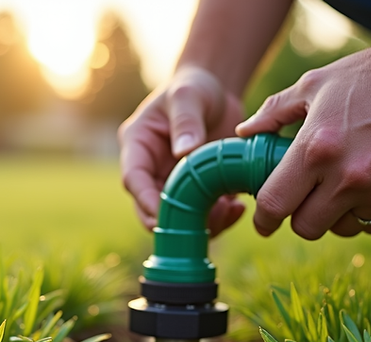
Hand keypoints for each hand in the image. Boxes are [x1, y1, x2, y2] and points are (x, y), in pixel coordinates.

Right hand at [119, 66, 246, 236]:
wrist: (215, 93)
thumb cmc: (194, 88)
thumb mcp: (188, 95)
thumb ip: (186, 120)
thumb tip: (183, 152)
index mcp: (138, 145)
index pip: (133, 178)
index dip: (145, 200)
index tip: (164, 213)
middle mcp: (150, 170)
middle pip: (148, 208)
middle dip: (173, 220)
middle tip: (203, 221)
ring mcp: (171, 183)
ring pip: (176, 218)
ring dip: (199, 224)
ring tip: (228, 212)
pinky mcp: (195, 192)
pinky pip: (201, 216)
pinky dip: (218, 219)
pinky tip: (237, 208)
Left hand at [236, 43, 370, 238]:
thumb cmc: (368, 76)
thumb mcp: (313, 85)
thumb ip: (274, 112)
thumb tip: (245, 133)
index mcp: (316, 150)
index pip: (275, 205)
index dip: (264, 218)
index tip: (265, 220)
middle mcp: (348, 178)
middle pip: (306, 228)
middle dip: (299, 215)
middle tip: (305, 196)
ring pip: (342, 228)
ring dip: (336, 214)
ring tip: (342, 183)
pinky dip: (367, 214)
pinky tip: (369, 186)